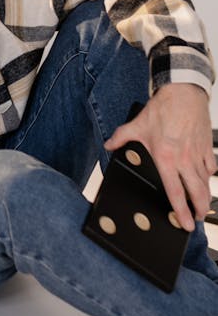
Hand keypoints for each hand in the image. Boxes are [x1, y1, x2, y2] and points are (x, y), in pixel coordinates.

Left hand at [104, 83, 214, 230]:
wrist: (183, 92)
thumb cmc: (162, 109)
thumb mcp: (137, 124)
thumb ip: (121, 138)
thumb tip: (109, 145)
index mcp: (165, 157)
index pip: (175, 191)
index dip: (181, 211)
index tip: (186, 224)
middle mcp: (184, 159)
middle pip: (197, 192)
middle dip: (199, 210)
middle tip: (197, 219)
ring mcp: (198, 153)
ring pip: (206, 182)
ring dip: (206, 196)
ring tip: (203, 205)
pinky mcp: (207, 146)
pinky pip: (212, 166)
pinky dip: (210, 175)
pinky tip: (206, 178)